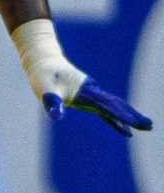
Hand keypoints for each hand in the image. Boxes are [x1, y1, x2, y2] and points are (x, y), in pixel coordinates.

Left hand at [15, 20, 150, 134]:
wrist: (44, 61)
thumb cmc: (43, 75)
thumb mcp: (44, 88)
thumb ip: (51, 101)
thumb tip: (56, 115)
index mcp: (86, 90)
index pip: (107, 105)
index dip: (121, 115)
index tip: (136, 123)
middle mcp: (93, 91)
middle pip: (117, 105)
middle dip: (132, 116)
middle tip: (149, 126)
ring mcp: (92, 94)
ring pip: (115, 107)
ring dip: (129, 116)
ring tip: (146, 126)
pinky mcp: (87, 97)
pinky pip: (105, 111)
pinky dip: (115, 120)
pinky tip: (125, 131)